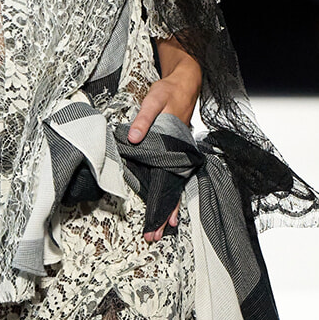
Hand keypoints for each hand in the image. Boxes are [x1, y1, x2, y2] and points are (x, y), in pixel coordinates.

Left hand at [128, 42, 200, 241]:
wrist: (185, 83)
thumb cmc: (169, 92)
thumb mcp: (155, 100)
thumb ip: (144, 119)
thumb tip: (133, 138)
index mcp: (176, 145)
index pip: (170, 181)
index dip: (165, 203)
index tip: (161, 223)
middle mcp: (179, 154)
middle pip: (173, 190)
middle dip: (165, 214)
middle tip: (156, 236)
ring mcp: (178, 155)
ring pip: (174, 186)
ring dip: (168, 207)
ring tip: (162, 230)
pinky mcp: (175, 153)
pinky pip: (172, 176)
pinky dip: (169, 192)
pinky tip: (166, 207)